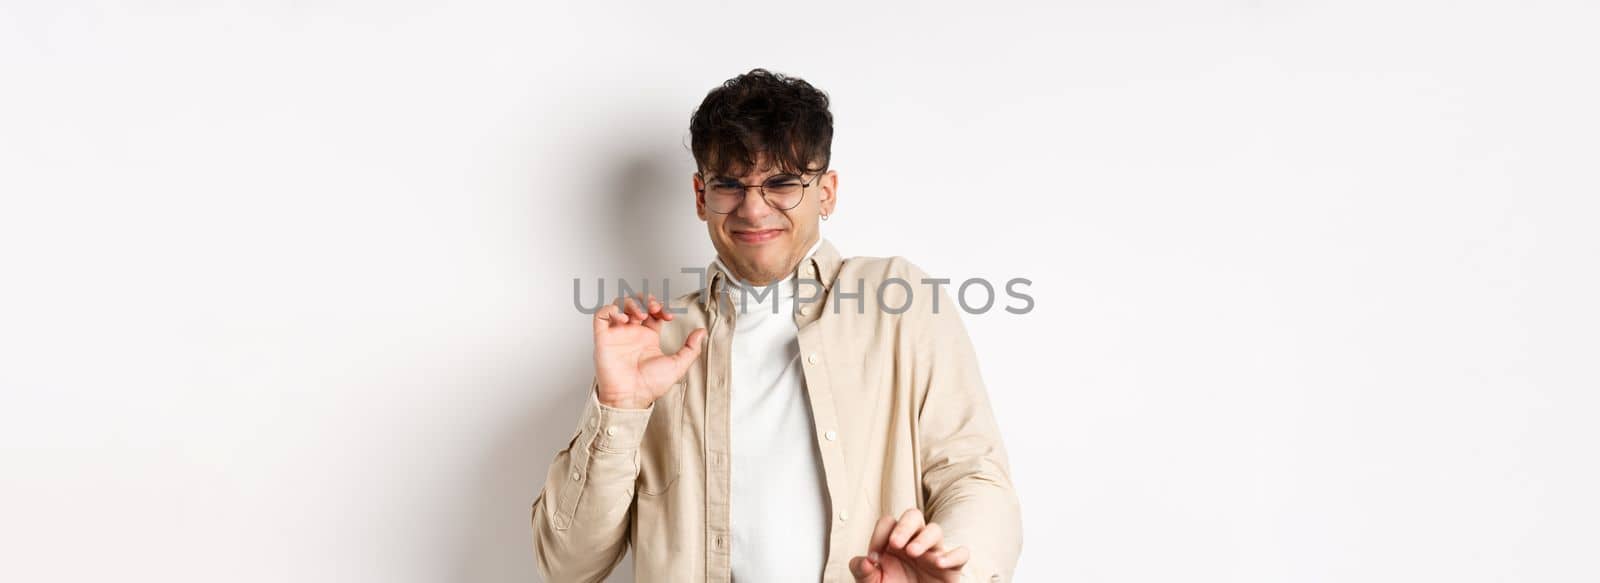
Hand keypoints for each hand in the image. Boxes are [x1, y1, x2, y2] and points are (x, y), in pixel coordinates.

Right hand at [592, 292, 706, 409]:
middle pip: (636, 303)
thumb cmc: (650, 386)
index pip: (653, 312)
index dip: (661, 307)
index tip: (669, 316)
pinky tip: (623, 319)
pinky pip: (601, 315)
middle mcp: (632, 333)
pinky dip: (611, 310)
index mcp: (648, 337)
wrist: (632, 397)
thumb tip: (702, 332)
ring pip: (619, 304)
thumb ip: (690, 349)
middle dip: (646, 300)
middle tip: (654, 309)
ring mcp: (617, 334)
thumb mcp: (677, 365)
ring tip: (640, 315)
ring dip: (631, 303)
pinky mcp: (603, 337)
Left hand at [848, 508, 968, 582]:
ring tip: (912, 552)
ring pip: (935, 530)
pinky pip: (961, 553)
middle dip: (904, 526)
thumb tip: (864, 561)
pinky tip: (939, 563)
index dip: (878, 535)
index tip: (873, 557)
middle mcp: (914, 542)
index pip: (888, 522)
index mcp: (894, 542)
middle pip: (914, 516)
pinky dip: (952, 556)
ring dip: (924, 538)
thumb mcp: (872, 582)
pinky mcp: (951, 567)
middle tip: (895, 543)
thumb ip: (862, 570)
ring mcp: (934, 552)